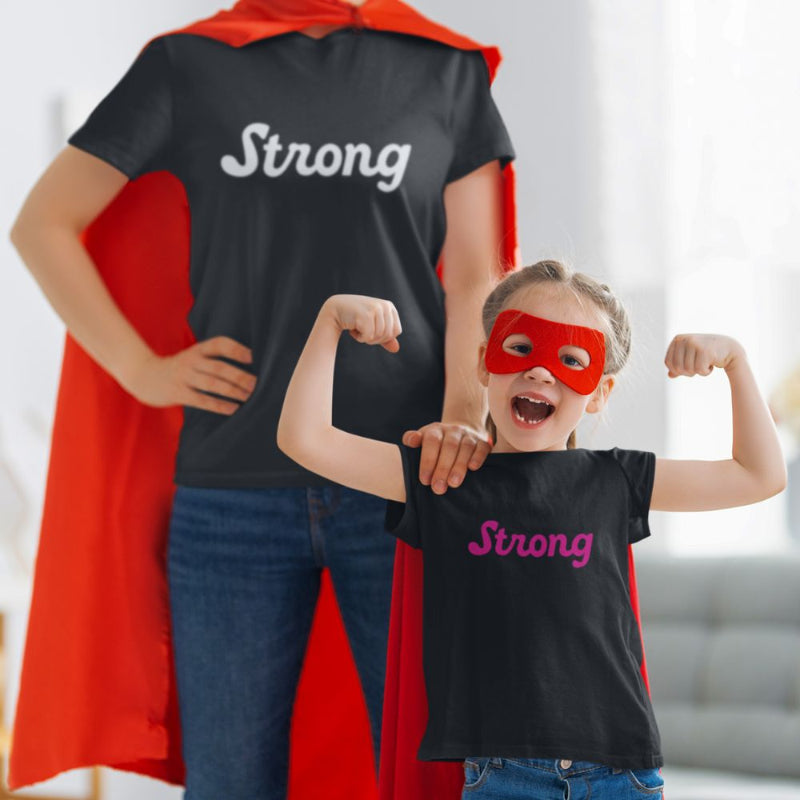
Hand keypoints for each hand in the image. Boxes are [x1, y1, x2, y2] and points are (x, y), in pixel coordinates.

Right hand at [123, 336, 255, 414]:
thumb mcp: (193, 357)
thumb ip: (213, 360)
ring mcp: (184, 377)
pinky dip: (220, 405)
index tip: (255, 357)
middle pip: (220, 367)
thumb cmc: (178, 369)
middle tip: (259, 384)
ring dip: (234, 391)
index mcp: (198, 350)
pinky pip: (202, 400)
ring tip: (250, 397)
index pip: (220, 344)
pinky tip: (234, 409)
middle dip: (241, 376)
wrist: (143, 376)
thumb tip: (247, 367)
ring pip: (213, 384)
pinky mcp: (178, 393)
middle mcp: (192, 361)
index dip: (238, 349)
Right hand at [323, 294, 400, 351]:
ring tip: (357, 328)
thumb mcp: (373, 325)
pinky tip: (353, 328)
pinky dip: (360, 338)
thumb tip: (396, 349)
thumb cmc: (355, 317)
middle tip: (363, 331)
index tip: (372, 331)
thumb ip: (385, 336)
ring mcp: (376, 309)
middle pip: (388, 335)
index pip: (396, 331)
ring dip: (366, 338)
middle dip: (375, 339)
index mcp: (389, 306)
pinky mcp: (366, 315)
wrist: (335, 308)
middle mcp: (384, 306)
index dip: (384, 337)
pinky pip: (368, 337)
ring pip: (378, 336)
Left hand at [403, 422, 491, 493]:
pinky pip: (482, 448)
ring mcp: (469, 436)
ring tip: (453, 483)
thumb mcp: (422, 439)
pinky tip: (473, 468)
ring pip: (466, 448)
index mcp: (436, 430)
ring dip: (459, 466)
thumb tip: (411, 441)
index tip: (425, 480)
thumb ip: (412, 439)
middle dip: (443, 468)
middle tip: (438, 488)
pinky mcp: (483, 442)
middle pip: (449, 446)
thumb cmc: (437, 443)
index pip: (432, 441)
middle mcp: (453, 430)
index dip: (428, 461)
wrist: (461, 433)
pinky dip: (478, 457)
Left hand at [664, 333, 744, 377]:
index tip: (689, 366)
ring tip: (706, 362)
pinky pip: (699, 370)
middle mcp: (684, 339)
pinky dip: (706, 372)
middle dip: (688, 372)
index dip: (677, 370)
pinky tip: (712, 363)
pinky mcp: (705, 351)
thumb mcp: (690, 357)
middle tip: (699, 366)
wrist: (730, 348)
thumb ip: (678, 365)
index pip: (668, 362)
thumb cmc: (707, 353)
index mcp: (677, 339)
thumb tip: (670, 375)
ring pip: (688, 370)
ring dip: (698, 372)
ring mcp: (694, 344)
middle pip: (677, 368)